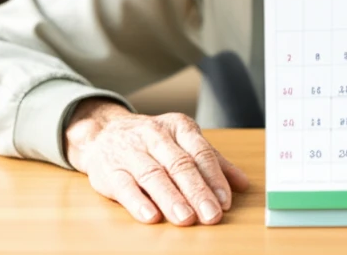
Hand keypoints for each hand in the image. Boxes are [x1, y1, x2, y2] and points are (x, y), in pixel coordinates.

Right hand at [65, 98, 250, 225]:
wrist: (103, 132)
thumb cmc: (152, 141)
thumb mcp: (184, 142)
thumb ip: (214, 162)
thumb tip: (242, 184)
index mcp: (179, 127)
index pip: (200, 152)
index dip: (214, 178)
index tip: (225, 201)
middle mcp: (155, 136)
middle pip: (180, 165)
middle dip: (197, 192)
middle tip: (211, 215)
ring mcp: (131, 152)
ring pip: (154, 176)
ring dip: (171, 199)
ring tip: (186, 218)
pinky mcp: (109, 171)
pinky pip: (125, 186)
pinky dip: (138, 202)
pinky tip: (151, 216)